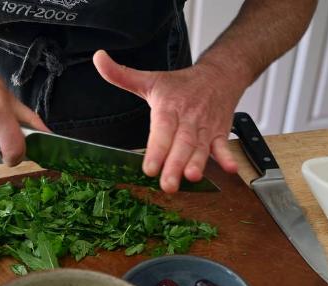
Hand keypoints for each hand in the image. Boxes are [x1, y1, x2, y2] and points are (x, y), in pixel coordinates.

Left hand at [93, 50, 242, 192]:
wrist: (220, 74)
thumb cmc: (182, 84)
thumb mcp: (151, 78)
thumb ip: (122, 75)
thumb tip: (98, 58)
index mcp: (169, 106)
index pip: (162, 129)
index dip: (157, 149)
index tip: (149, 168)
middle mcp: (188, 118)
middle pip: (182, 143)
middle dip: (175, 165)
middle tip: (167, 184)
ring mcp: (206, 127)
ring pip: (201, 148)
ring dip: (198, 163)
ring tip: (192, 177)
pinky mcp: (220, 133)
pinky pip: (224, 145)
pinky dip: (228, 157)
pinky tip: (229, 169)